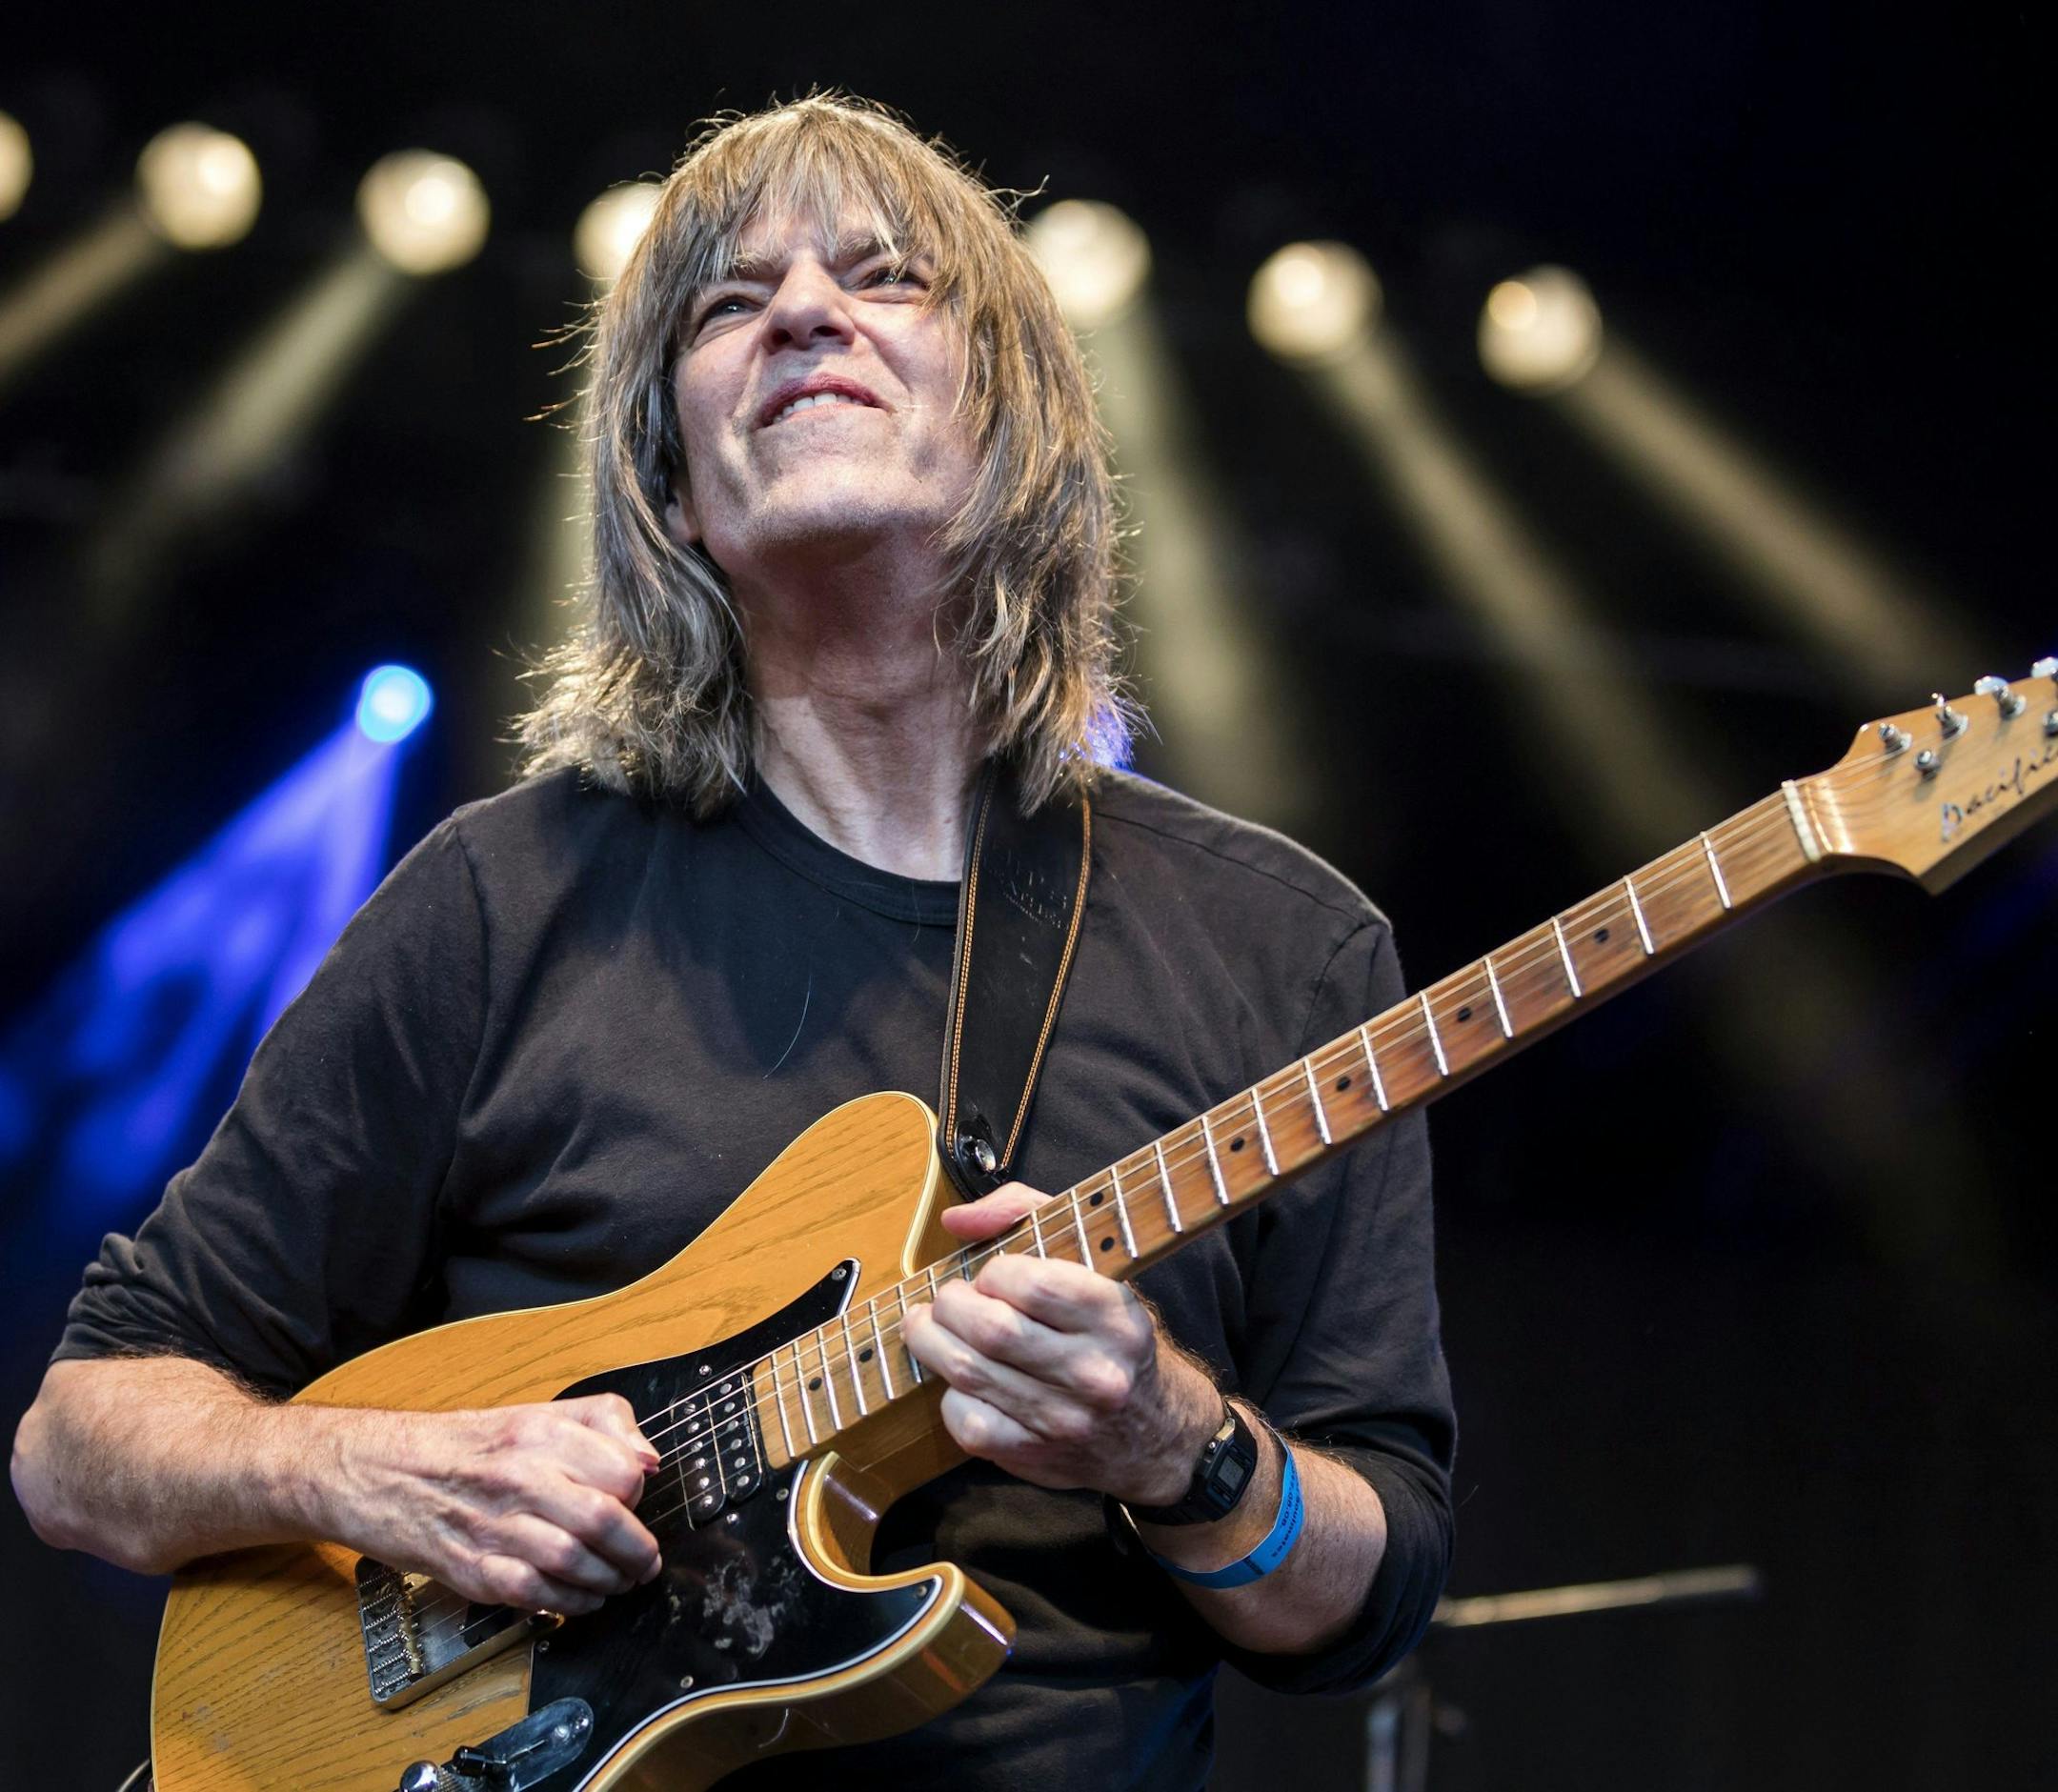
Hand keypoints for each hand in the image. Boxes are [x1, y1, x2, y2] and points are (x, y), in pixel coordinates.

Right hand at [318, 1394, 663, 1616]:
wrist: (378, 1471)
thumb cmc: (463, 1448)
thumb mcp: (534, 1413)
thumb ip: (602, 1424)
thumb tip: (649, 1460)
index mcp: (541, 1432)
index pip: (623, 1470)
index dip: (639, 1495)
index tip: (637, 1506)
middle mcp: (520, 1476)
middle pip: (605, 1520)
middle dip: (637, 1550)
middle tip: (645, 1561)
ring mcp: (495, 1525)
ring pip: (575, 1561)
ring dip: (610, 1580)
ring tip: (619, 1581)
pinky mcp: (473, 1569)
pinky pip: (537, 1595)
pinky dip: (570, 1603)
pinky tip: (581, 1598)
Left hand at [903, 1183, 1221, 1502]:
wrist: (1157, 1435)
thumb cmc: (1112, 1336)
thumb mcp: (1097, 1265)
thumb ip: (1028, 1214)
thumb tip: (956, 1218)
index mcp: (1115, 1317)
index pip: (1032, 1284)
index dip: (993, 1273)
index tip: (989, 1277)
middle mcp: (1095, 1372)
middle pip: (992, 1331)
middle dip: (950, 1306)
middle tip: (947, 1300)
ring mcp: (1064, 1420)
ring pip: (970, 1374)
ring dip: (932, 1342)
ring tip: (929, 1328)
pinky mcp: (1036, 1456)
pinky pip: (969, 1424)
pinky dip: (950, 1397)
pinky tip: (960, 1382)